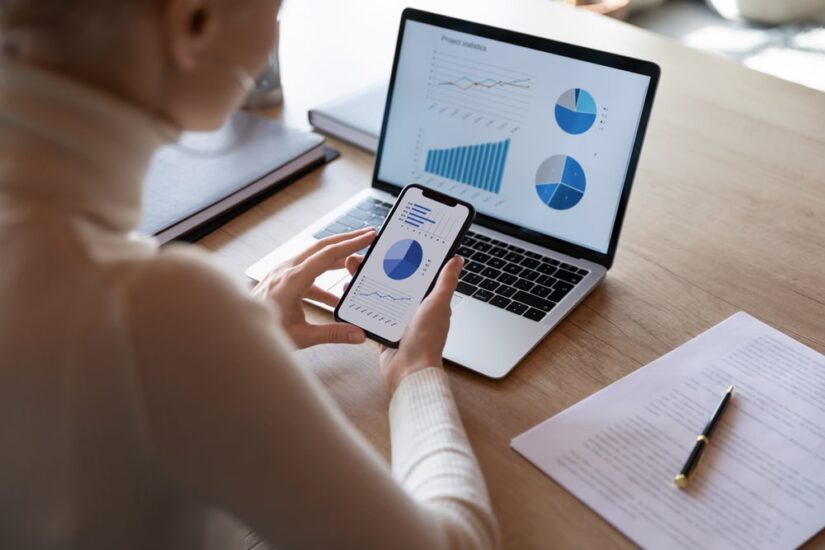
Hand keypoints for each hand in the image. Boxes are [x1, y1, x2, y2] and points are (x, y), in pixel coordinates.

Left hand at [253, 228, 375, 348]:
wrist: (238, 329)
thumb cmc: (264, 332)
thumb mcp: (301, 336)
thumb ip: (332, 334)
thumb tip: (358, 334)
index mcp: (292, 280)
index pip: (328, 254)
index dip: (351, 244)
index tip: (369, 237)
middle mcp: (287, 270)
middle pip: (322, 247)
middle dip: (347, 240)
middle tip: (369, 235)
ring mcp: (282, 273)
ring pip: (314, 257)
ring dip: (336, 258)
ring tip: (356, 262)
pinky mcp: (281, 280)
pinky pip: (307, 273)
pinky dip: (324, 280)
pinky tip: (336, 298)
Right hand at [345, 254, 463, 393]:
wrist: (409, 371)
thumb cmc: (426, 340)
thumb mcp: (437, 304)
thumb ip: (445, 282)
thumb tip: (457, 260)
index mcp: (429, 299)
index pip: (417, 272)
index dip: (406, 257)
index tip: (392, 243)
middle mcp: (414, 308)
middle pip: (394, 280)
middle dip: (379, 266)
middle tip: (365, 254)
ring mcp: (397, 318)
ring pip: (379, 292)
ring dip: (366, 279)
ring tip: (353, 267)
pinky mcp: (383, 328)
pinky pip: (369, 310)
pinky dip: (359, 300)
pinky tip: (349, 290)